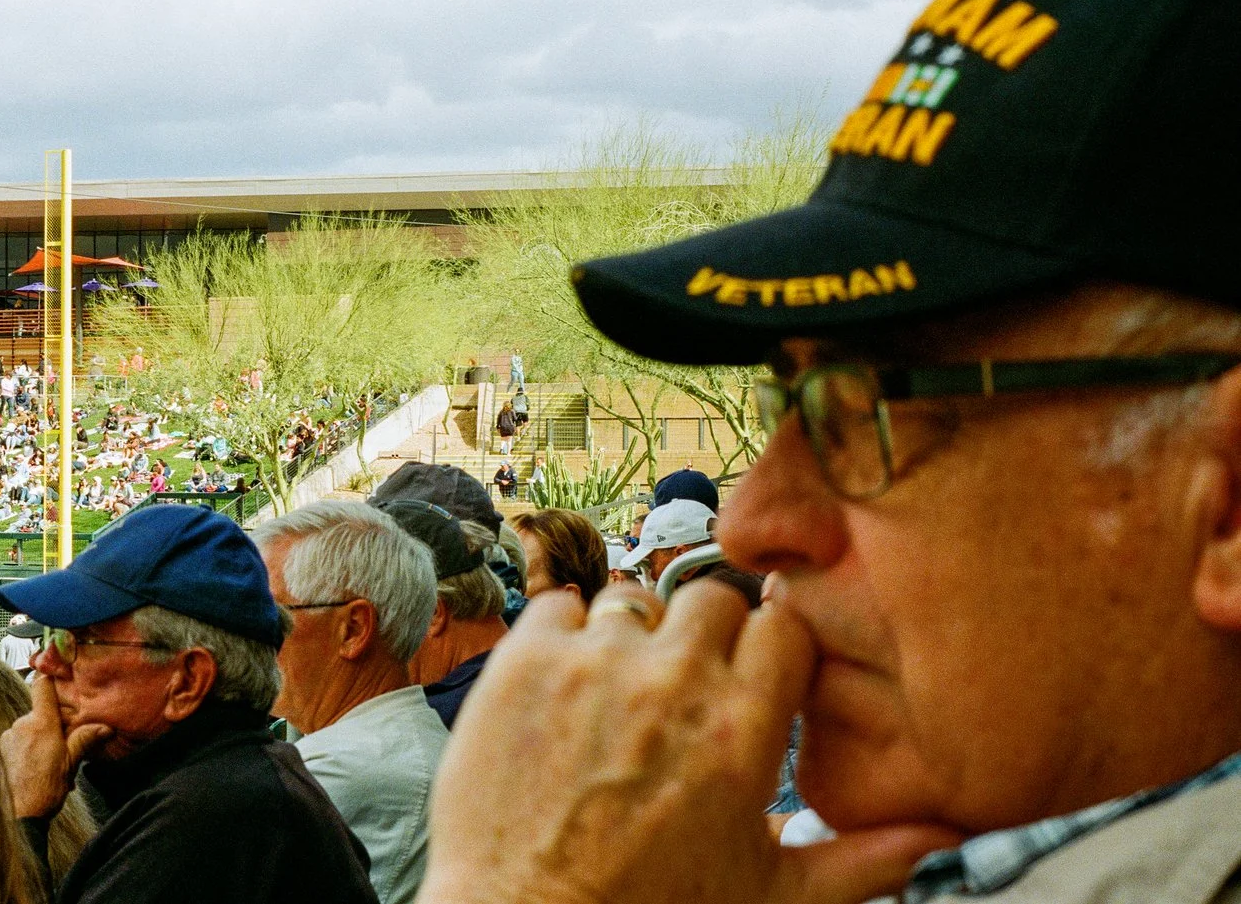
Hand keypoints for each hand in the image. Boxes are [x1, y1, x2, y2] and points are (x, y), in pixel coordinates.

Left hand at [0, 674, 110, 818]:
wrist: (19, 815)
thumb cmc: (45, 790)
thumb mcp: (71, 764)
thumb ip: (85, 740)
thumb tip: (105, 727)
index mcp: (41, 723)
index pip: (42, 686)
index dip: (50, 680)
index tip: (58, 680)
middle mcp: (21, 725)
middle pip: (39, 712)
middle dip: (53, 726)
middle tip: (65, 748)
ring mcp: (9, 737)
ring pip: (30, 729)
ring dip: (41, 740)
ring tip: (52, 765)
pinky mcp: (1, 750)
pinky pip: (18, 741)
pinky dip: (29, 750)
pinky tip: (37, 769)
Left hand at [419, 581, 960, 903]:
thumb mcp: (773, 894)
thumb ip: (865, 859)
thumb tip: (948, 839)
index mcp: (744, 728)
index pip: (783, 627)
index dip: (767, 646)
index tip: (749, 670)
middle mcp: (673, 681)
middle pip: (710, 597)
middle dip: (701, 633)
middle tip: (680, 684)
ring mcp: (594, 663)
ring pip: (632, 599)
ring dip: (630, 636)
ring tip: (615, 696)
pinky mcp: (524, 662)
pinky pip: (557, 605)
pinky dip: (562, 633)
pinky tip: (563, 688)